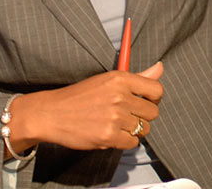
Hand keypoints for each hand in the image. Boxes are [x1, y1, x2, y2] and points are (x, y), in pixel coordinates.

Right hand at [6, 61, 163, 154]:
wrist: (51, 114)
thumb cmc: (80, 96)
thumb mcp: (108, 80)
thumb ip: (138, 77)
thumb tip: (160, 68)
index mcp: (120, 79)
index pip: (156, 90)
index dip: (154, 99)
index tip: (145, 102)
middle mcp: (119, 96)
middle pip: (153, 112)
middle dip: (142, 116)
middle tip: (127, 116)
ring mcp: (114, 117)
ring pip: (144, 129)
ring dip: (133, 130)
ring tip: (117, 125)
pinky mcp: (108, 136)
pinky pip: (132, 143)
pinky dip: (125, 141)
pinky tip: (112, 134)